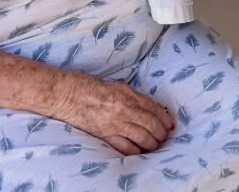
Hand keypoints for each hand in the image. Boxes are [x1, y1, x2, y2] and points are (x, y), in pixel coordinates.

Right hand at [49, 72, 174, 155]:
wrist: (68, 94)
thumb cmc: (91, 86)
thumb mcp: (117, 86)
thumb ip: (133, 97)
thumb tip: (149, 108)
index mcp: (127, 93)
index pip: (153, 108)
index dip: (164, 119)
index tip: (170, 125)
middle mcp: (124, 108)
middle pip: (150, 124)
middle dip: (161, 133)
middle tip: (164, 137)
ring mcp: (114, 123)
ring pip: (142, 137)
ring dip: (152, 143)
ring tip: (155, 145)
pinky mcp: (105, 135)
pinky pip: (125, 147)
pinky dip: (136, 151)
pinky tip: (140, 152)